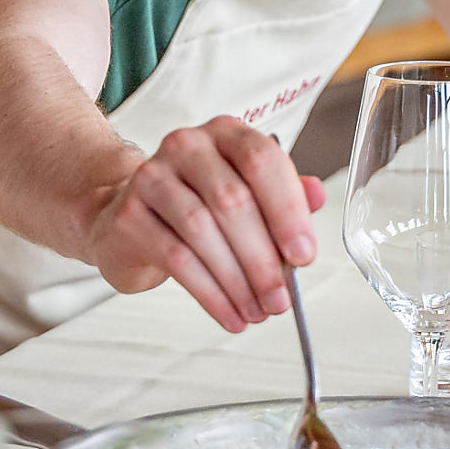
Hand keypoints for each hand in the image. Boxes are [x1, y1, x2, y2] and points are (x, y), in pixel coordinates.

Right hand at [85, 118, 325, 331]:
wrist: (130, 216)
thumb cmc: (198, 203)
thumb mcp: (246, 192)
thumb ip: (285, 194)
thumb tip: (319, 196)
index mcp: (226, 134)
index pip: (262, 160)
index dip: (287, 210)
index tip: (304, 254)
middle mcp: (187, 145)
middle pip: (233, 200)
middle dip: (263, 258)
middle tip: (281, 298)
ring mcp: (152, 176)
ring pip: (203, 231)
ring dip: (237, 280)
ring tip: (257, 311)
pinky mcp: (130, 214)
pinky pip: (176, 258)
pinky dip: (210, 294)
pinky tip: (229, 314)